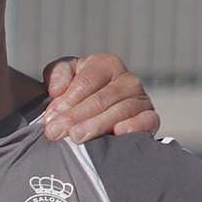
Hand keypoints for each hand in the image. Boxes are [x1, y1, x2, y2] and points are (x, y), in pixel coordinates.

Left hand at [42, 53, 158, 142]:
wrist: (100, 118)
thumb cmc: (79, 96)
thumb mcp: (65, 78)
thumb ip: (57, 75)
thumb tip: (57, 90)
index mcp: (106, 64)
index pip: (87, 80)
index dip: (67, 99)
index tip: (50, 117)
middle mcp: (127, 79)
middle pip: (102, 98)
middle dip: (76, 116)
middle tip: (56, 132)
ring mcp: (142, 99)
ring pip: (120, 110)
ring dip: (97, 125)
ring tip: (76, 137)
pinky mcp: (151, 118)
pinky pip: (147, 121)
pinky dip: (134, 126)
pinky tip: (117, 134)